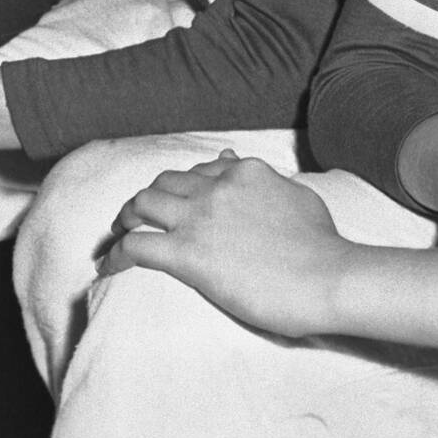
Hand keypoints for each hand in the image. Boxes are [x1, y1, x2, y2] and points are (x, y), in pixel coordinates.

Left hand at [103, 152, 346, 337]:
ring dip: (126, 219)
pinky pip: (137, 247)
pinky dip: (117, 255)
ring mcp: (201, 217)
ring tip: (119, 235)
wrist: (329, 277)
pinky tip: (109, 267)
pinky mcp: (188, 254)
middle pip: (164, 182)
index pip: (199, 171)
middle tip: (137, 217)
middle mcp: (218, 186)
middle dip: (146, 198)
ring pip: (143, 205)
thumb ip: (263, 179)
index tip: (175, 203)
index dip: (182, 187)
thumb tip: (233, 159)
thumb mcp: (295, 195)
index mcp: (244, 171)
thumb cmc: (323, 245)